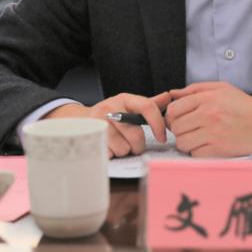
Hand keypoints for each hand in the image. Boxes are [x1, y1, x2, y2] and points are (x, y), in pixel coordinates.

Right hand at [47, 91, 171, 157]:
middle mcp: (111, 107)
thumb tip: (170, 96)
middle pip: (136, 135)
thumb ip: (150, 104)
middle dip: (137, 146)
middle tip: (133, 144)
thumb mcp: (129, 106)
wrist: (81, 120)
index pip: (147, 107)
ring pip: (123, 148)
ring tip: (118, 144)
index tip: (162, 138)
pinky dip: (111, 155)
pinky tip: (108, 147)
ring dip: (123, 151)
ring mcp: (99, 122)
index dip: (158, 124)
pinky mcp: (90, 137)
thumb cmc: (112, 115)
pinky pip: (110, 155)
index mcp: (125, 99)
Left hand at [166, 82, 251, 156]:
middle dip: (179, 129)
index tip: (178, 119)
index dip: (172, 116)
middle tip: (188, 129)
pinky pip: (195, 154)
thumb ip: (195, 89)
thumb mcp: (221, 88)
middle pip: (176, 127)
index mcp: (207, 99)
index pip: (173, 109)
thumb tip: (172, 94)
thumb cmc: (243, 105)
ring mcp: (213, 134)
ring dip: (186, 142)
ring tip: (197, 137)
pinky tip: (207, 145)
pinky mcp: (219, 150)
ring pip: (183, 143)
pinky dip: (198, 151)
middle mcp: (208, 115)